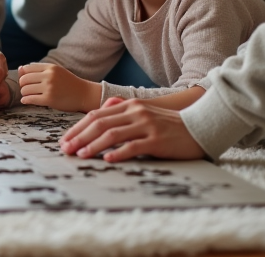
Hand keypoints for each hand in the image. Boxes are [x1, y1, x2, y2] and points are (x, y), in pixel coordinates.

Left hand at [18, 63, 98, 111]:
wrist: (84, 94)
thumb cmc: (69, 83)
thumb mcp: (56, 71)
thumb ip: (40, 69)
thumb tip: (20, 69)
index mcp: (50, 67)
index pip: (26, 69)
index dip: (22, 75)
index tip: (26, 81)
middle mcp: (49, 76)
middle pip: (24, 79)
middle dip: (22, 85)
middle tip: (26, 89)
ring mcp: (49, 87)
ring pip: (25, 89)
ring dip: (24, 93)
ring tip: (28, 95)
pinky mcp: (49, 99)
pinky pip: (30, 99)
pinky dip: (26, 100)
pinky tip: (26, 101)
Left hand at [58, 97, 205, 161]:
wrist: (199, 127)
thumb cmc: (168, 124)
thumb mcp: (144, 112)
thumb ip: (123, 111)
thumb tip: (102, 111)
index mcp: (130, 105)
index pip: (96, 115)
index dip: (78, 127)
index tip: (65, 140)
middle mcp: (136, 112)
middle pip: (100, 123)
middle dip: (80, 136)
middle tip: (66, 149)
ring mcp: (147, 125)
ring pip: (113, 134)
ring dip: (93, 145)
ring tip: (80, 155)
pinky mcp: (158, 140)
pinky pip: (134, 146)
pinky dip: (119, 153)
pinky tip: (107, 159)